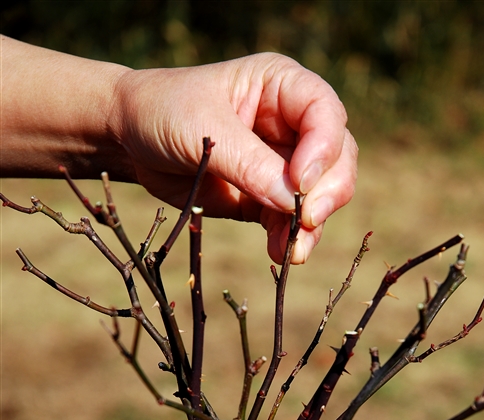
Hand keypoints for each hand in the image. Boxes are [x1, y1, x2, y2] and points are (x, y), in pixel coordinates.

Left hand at [112, 53, 357, 262]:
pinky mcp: (265, 198)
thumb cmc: (162, 113)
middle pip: (337, 157)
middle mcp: (291, 123)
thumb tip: (295, 203)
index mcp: (281, 87)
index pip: (326, 113)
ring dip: (312, 225)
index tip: (299, 182)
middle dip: (328, 192)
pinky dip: (289, 239)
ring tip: (293, 251)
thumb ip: (251, 165)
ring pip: (322, 194)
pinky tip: (278, 252)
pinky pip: (291, 221)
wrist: (129, 140)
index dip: (324, 149)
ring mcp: (282, 163)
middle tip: (306, 220)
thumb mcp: (204, 131)